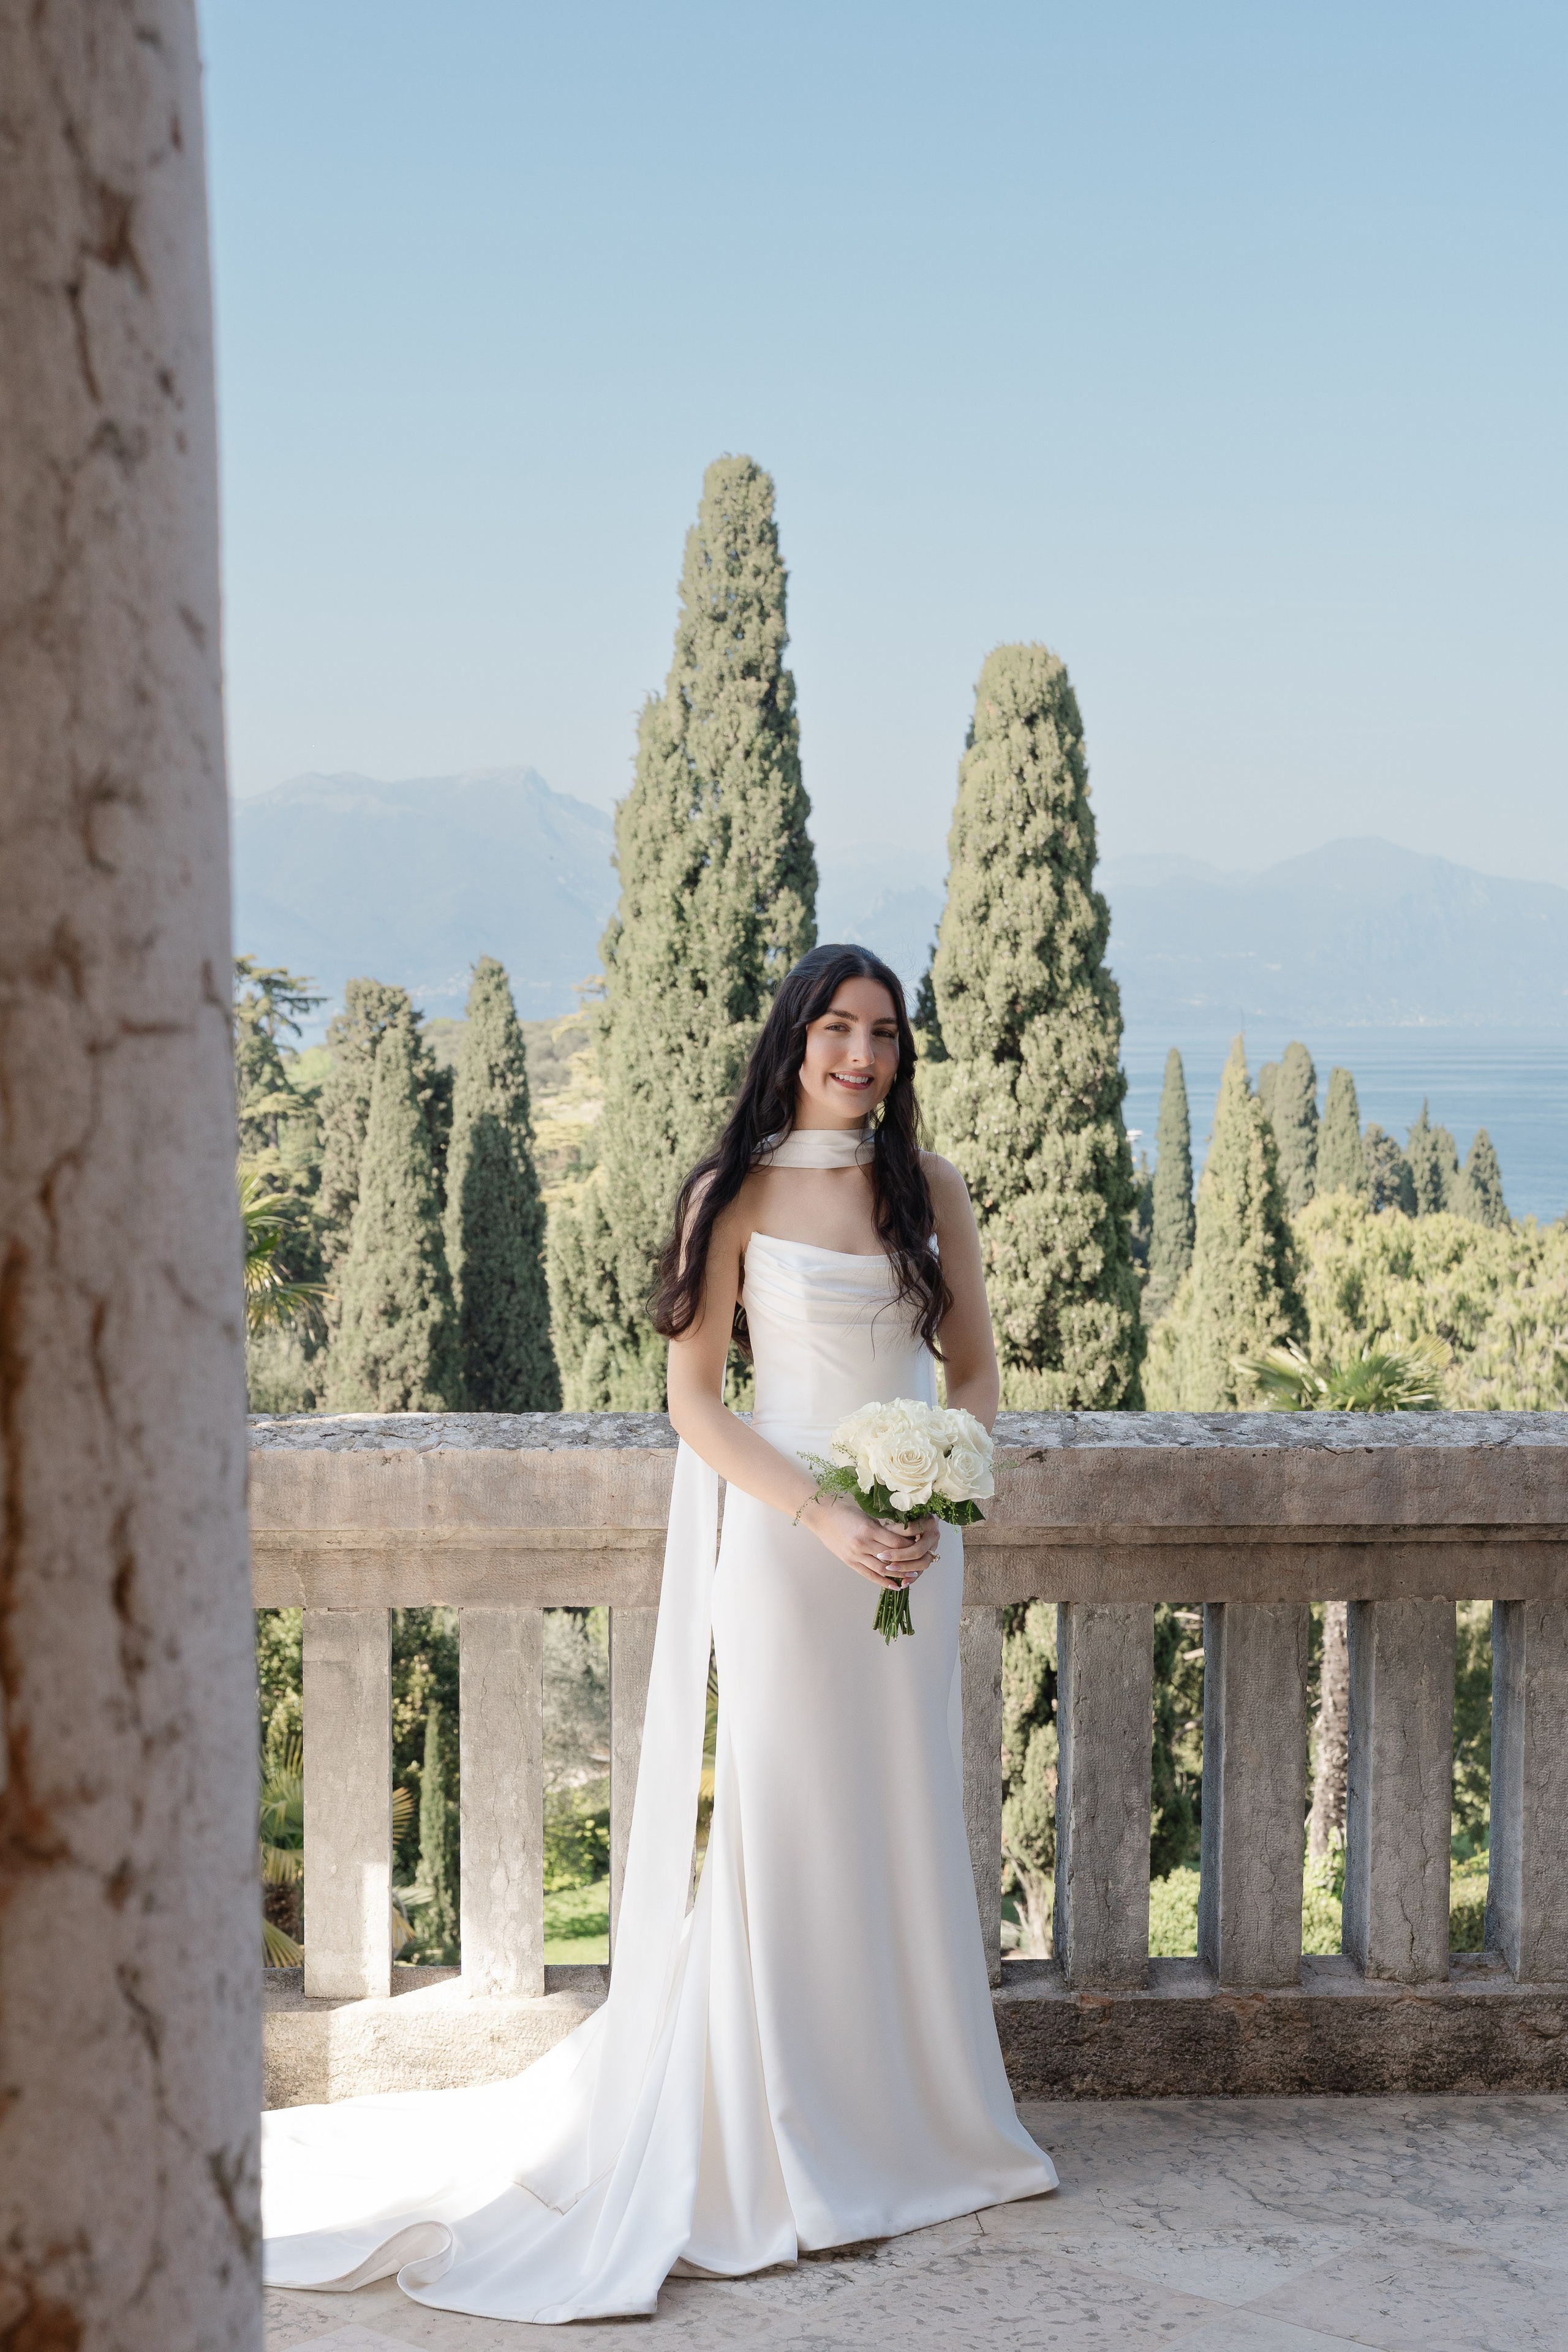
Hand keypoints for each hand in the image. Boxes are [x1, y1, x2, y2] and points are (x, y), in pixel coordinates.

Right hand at [800, 1497, 940, 1589]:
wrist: (821, 1516)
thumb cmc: (844, 1512)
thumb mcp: (867, 1516)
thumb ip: (882, 1528)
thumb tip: (902, 1536)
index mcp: (869, 1529)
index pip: (897, 1542)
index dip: (911, 1545)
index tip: (921, 1544)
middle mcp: (863, 1544)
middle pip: (892, 1556)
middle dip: (909, 1560)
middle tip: (922, 1561)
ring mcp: (856, 1555)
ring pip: (882, 1569)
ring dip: (899, 1574)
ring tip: (913, 1576)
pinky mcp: (850, 1562)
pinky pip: (869, 1575)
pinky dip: (883, 1582)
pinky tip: (895, 1585)